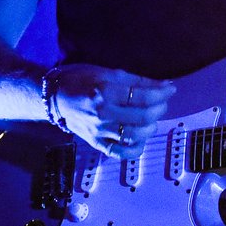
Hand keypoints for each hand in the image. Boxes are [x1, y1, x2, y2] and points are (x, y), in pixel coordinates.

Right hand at [46, 63, 174, 154]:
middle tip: (162, 103)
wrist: (54, 98)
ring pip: (136, 136)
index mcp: (105, 92)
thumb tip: (165, 85)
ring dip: (151, 127)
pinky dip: (136, 148)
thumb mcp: (108, 72)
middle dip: (159, 109)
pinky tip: (141, 138)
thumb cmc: (80, 80)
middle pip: (142, 117)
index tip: (171, 89)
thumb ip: (137, 81)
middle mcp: (103, 114)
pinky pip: (122, 153)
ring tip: (152, 118)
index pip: (142, 97)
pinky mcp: (97, 143)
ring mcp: (99, 131)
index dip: (162, 93)